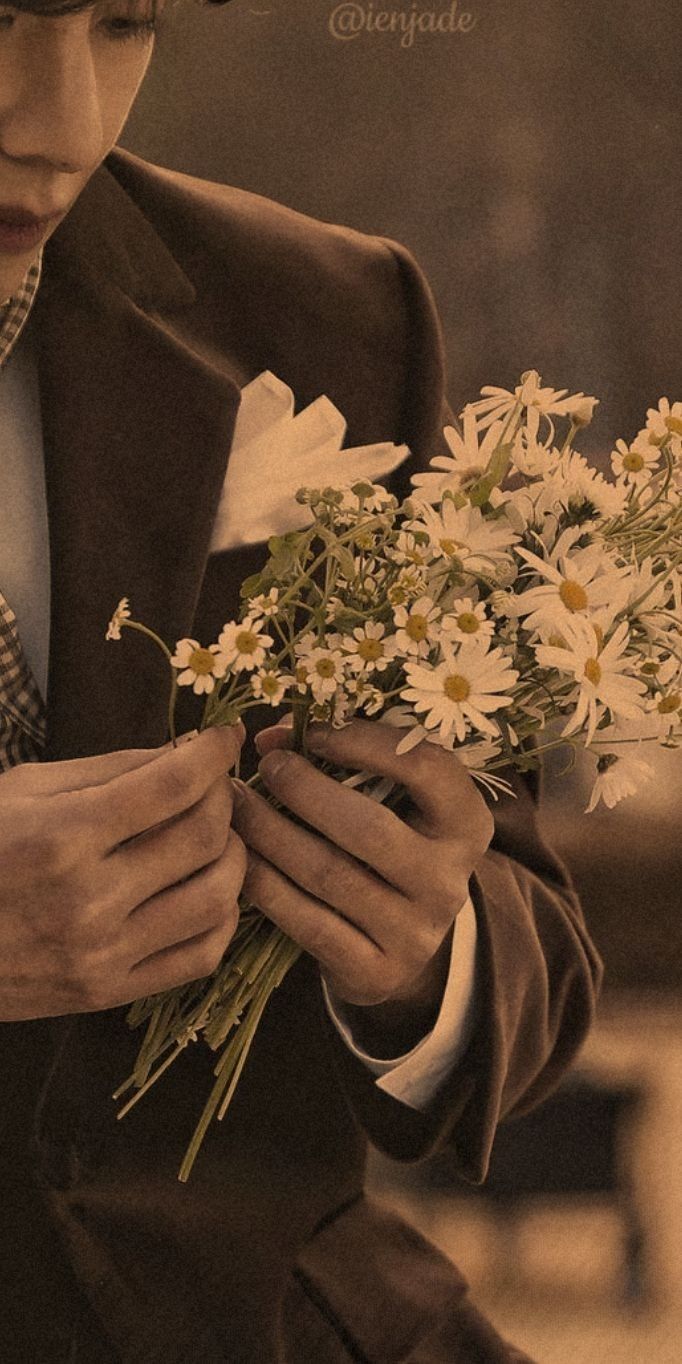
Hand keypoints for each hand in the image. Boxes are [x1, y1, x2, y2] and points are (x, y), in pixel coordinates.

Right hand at [0, 727, 245, 1021]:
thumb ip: (111, 769)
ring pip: (217, 898)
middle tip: (217, 785)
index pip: (172, 786)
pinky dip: (222, 917)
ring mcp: (101, 954)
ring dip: (234, 857)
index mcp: (63, 836)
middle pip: (204, 837)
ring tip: (215, 838)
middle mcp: (89, 899)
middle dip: (226, 799)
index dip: (213, 753)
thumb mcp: (26, 789)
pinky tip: (207, 890)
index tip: (224, 737)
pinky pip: (202, 955)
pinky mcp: (107, 994)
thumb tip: (186, 752)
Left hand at [231, 719, 492, 1055]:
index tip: (311, 731)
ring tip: (237, 805)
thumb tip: (275, 736)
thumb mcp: (393, 805)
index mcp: (467, 824)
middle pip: (369, 828)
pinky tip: (240, 857)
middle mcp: (449, 881)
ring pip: (328, 874)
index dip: (365, 743)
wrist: (397, 947)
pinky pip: (306, 922)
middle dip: (306, 790)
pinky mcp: (375, 971)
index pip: (427, 769)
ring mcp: (415, 932)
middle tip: (266, 766)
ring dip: (270, 833)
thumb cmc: (386, 850)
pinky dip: (265, 884)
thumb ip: (348, 761)